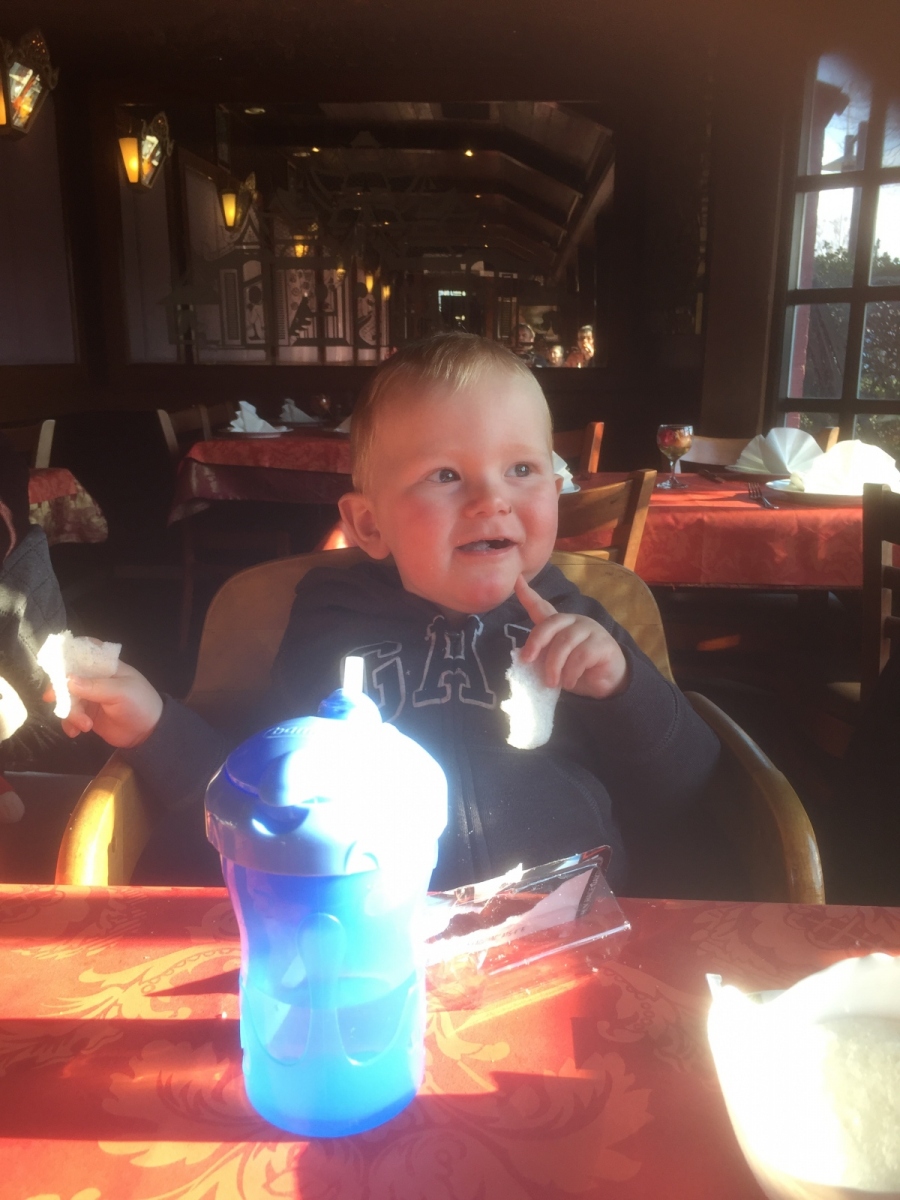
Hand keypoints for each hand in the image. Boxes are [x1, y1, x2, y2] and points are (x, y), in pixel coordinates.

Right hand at [43, 661, 163, 748]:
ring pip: (67, 699)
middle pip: (68, 677)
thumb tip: (68, 680)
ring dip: (70, 713)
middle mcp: (94, 679)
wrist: (148, 732)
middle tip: (54, 699)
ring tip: (85, 725)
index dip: (68, 654)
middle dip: (60, 689)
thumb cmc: (140, 704)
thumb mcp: (122, 692)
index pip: (84, 651)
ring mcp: (89, 697)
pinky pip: (70, 716)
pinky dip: (69, 724)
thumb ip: (95, 686)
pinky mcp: (87, 714)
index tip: (55, 664)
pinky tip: (76, 732)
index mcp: (106, 666)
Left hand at [514, 574, 628, 698]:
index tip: (516, 580)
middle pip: (550, 623)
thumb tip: (525, 658)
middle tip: (528, 661)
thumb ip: (542, 656)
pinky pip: (581, 656)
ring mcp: (590, 630)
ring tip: (552, 683)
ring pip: (564, 642)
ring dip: (554, 665)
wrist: (608, 683)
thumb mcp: (556, 663)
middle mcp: (574, 621)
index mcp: (560, 624)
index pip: (541, 606)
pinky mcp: (603, 643)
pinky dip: (571, 673)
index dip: (527, 594)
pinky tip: (570, 682)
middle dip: (536, 642)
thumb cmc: (578, 671)